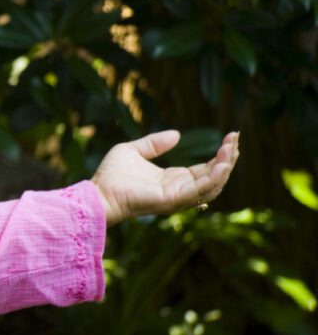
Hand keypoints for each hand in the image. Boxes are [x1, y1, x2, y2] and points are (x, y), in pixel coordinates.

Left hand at [92, 130, 239, 225]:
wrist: (98, 191)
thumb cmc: (111, 175)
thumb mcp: (134, 150)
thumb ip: (154, 143)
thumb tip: (177, 135)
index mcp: (173, 179)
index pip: (205, 168)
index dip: (220, 154)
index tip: (230, 136)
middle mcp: (179, 189)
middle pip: (213, 176)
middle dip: (228, 158)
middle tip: (235, 138)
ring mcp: (177, 196)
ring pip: (211, 185)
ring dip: (224, 167)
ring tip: (232, 148)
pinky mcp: (171, 200)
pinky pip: (198, 191)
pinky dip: (212, 178)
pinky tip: (222, 164)